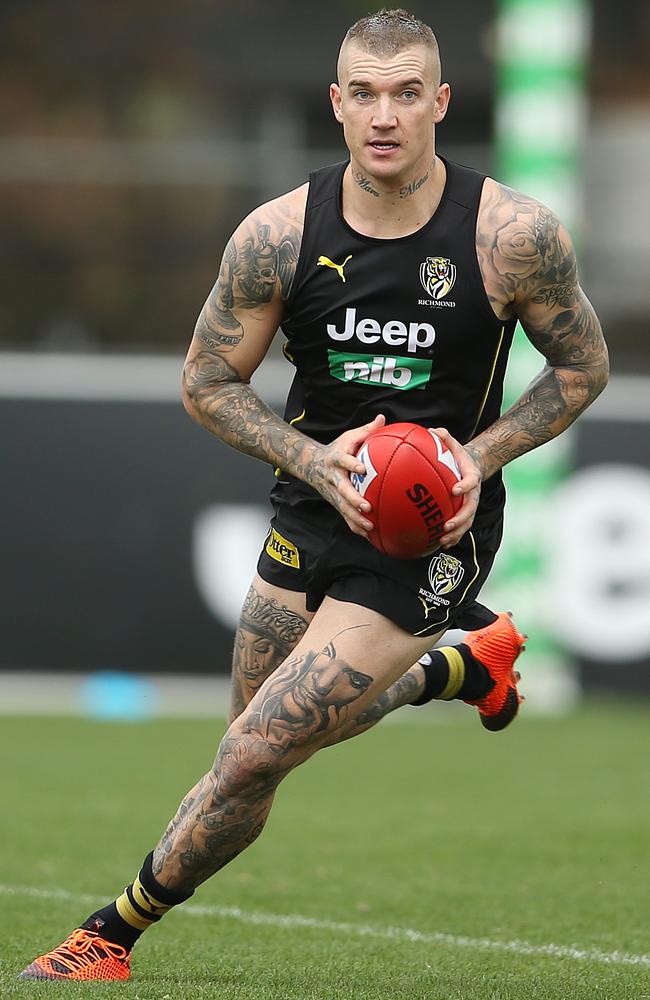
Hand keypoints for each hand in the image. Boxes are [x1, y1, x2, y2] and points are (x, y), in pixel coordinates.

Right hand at [309, 414, 385, 535]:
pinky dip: (355, 526)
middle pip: (342, 490)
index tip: (362, 468)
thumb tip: (382, 419)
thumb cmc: (336, 449)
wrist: (310, 464)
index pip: (343, 461)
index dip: (351, 464)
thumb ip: (366, 430)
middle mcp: (333, 478)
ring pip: (343, 507)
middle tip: (367, 506)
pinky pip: (345, 516)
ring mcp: (332, 492)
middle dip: (354, 499)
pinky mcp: (335, 502)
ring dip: (355, 517)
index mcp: (336, 460)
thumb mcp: (348, 437)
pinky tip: (369, 534)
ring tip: (369, 525)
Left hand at [430, 427, 481, 547]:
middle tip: (446, 525)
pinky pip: (460, 527)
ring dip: (456, 532)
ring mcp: (470, 505)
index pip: (471, 481)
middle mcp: (473, 493)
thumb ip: (445, 437)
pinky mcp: (464, 513)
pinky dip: (453, 537)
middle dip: (459, 519)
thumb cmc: (458, 456)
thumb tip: (433, 430)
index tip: (455, 490)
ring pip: (466, 522)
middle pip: (470, 508)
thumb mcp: (454, 444)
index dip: (465, 486)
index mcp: (472, 476)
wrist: (471, 468)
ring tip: (443, 540)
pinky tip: (440, 544)